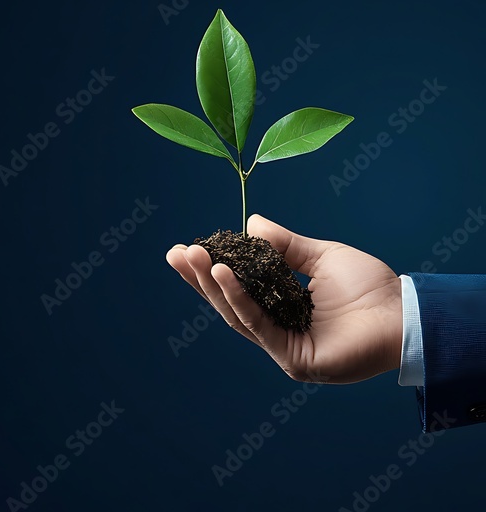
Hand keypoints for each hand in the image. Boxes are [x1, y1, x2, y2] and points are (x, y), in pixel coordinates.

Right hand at [166, 214, 402, 383]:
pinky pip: (258, 325)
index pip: (238, 289)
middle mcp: (279, 330)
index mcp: (283, 308)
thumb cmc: (371, 288)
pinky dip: (238, 299)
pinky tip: (222, 274)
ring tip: (194, 258)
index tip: (187, 247)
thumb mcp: (321, 256)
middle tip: (176, 252)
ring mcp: (283, 347)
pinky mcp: (293, 358)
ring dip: (213, 286)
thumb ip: (285, 245)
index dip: (211, 271)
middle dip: (200, 278)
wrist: (406, 313)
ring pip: (238, 315)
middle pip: (229, 304)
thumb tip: (250, 223)